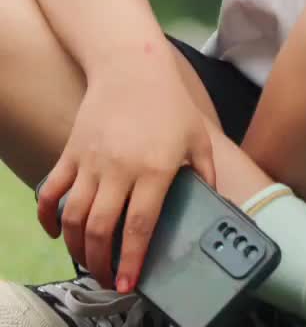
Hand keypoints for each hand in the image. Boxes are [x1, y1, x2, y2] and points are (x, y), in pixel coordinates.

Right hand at [37, 46, 215, 293]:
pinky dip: (48, 217)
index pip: (140, 225)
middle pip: (103, 229)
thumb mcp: (197, 135)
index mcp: (155, 168)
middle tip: (106, 277)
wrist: (131, 65)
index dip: (132, 260)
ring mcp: (91, 161)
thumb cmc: (168, 101)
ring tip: (88, 260)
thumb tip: (213, 201)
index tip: (127, 283)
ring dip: (77, 247)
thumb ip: (206, 172)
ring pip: (75, 217)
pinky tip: (57, 232)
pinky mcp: (71, 152)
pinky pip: (52, 191)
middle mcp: (120, 168)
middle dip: (101, 263)